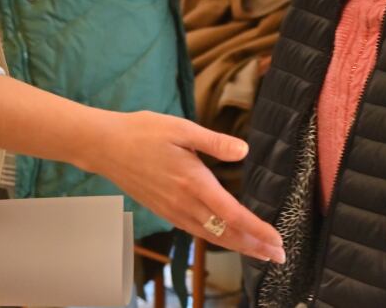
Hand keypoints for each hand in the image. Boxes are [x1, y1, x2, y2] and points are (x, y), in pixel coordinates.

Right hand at [82, 110, 285, 264]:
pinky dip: (218, 239)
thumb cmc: (143, 132)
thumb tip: (244, 151)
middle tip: (280, 256)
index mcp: (192, 182)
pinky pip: (197, 231)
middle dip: (254, 246)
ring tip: (261, 252)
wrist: (105, 146)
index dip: (257, 230)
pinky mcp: (165, 211)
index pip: (232, 214)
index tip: (277, 241)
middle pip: (226, 233)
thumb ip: (214, 142)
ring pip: (211, 236)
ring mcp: (173, 210)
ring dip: (239, 246)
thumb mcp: (181, 128)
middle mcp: (184, 203)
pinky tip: (227, 239)